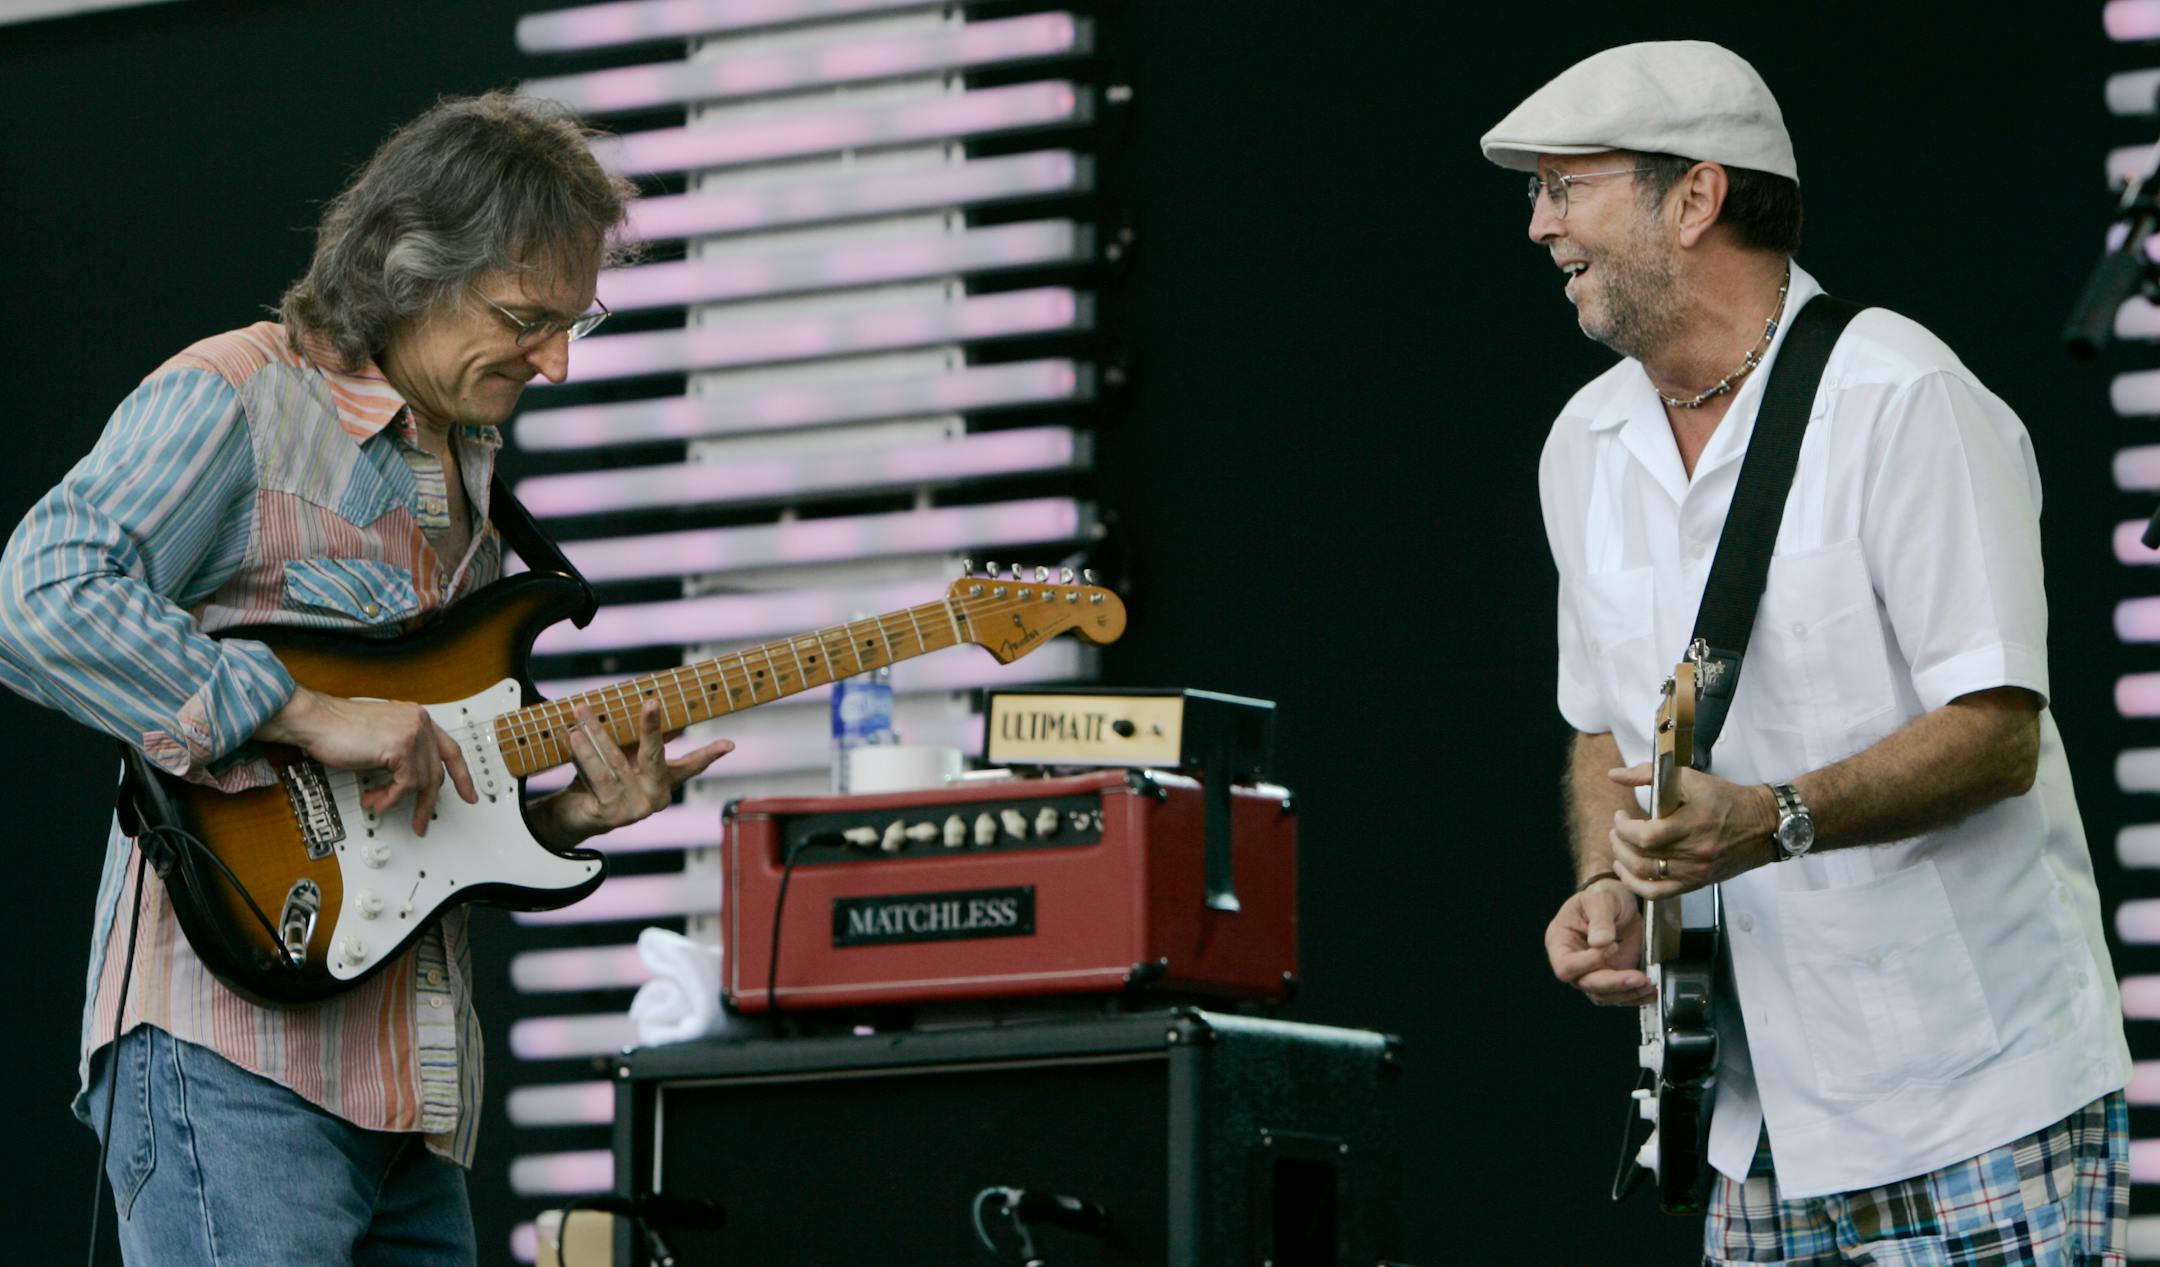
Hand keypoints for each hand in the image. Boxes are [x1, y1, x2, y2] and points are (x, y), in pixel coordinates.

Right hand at [257, 686, 477, 835]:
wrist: (315, 721)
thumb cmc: (337, 730)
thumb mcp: (380, 738)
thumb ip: (400, 751)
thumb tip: (409, 781)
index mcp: (416, 718)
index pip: (450, 750)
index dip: (462, 775)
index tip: (469, 794)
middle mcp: (419, 722)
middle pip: (437, 771)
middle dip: (427, 802)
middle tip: (421, 822)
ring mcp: (412, 733)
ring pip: (421, 781)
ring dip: (398, 800)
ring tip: (378, 804)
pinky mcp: (401, 746)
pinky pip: (405, 785)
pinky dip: (390, 798)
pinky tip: (375, 801)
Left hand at [529, 700, 733, 846]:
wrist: (575, 817)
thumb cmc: (603, 781)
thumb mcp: (626, 758)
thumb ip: (640, 739)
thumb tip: (657, 707)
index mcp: (664, 782)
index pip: (691, 765)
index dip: (710, 754)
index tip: (728, 744)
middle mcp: (656, 798)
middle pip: (653, 756)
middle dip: (651, 727)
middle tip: (651, 702)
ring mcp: (635, 808)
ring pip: (615, 762)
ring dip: (596, 733)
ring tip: (583, 712)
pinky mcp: (611, 814)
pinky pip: (596, 777)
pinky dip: (583, 754)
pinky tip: (574, 736)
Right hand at [1545, 880, 1652, 1005]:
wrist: (1620, 901)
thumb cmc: (1602, 896)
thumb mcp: (1600, 899)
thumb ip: (1600, 919)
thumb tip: (1600, 943)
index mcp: (1560, 942)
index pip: (1566, 965)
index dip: (1588, 962)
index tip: (1612, 946)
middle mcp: (1574, 963)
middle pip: (1587, 984)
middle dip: (1613, 984)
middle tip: (1637, 977)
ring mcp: (1594, 972)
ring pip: (1604, 995)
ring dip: (1627, 993)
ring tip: (1648, 983)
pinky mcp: (1613, 977)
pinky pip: (1621, 995)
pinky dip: (1636, 996)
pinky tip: (1650, 991)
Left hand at [1607, 764, 1777, 898]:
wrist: (1762, 825)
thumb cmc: (1725, 799)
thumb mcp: (1689, 778)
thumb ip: (1648, 774)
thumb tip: (1615, 775)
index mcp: (1692, 823)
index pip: (1646, 836)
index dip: (1624, 828)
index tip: (1620, 816)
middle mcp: (1693, 852)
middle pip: (1642, 857)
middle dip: (1620, 842)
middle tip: (1616, 830)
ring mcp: (1695, 871)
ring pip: (1646, 876)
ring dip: (1624, 862)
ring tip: (1619, 846)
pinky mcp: (1696, 883)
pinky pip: (1659, 894)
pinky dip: (1636, 885)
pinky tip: (1627, 872)